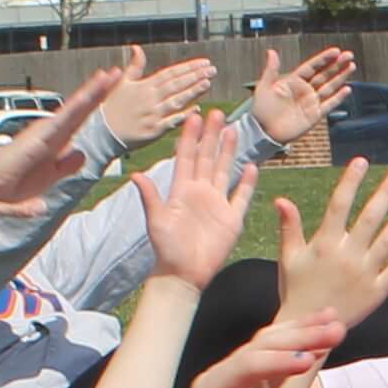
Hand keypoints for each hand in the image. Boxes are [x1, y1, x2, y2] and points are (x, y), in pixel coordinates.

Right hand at [0, 69, 113, 216]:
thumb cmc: (13, 183)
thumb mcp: (50, 177)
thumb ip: (66, 166)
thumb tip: (80, 154)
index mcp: (56, 141)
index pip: (80, 120)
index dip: (97, 105)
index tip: (113, 92)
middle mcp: (51, 131)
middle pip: (80, 108)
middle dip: (99, 91)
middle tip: (117, 72)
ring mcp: (45, 131)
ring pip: (74, 108)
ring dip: (92, 91)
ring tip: (109, 75)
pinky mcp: (40, 136)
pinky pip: (62, 119)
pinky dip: (76, 106)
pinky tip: (89, 96)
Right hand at [99, 53, 216, 147]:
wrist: (103, 132)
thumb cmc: (113, 107)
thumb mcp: (122, 83)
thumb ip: (134, 66)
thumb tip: (137, 48)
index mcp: (144, 86)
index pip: (170, 73)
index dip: (188, 67)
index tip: (204, 62)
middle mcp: (150, 98)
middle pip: (176, 84)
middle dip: (195, 76)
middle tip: (212, 69)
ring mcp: (153, 114)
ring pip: (176, 101)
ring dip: (193, 92)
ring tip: (208, 83)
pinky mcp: (154, 131)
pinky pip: (172, 122)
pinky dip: (185, 115)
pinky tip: (198, 109)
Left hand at [136, 106, 255, 287]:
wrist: (183, 274)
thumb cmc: (166, 248)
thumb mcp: (155, 220)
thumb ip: (150, 196)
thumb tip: (135, 175)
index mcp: (181, 190)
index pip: (186, 157)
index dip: (190, 137)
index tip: (194, 116)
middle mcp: (200, 192)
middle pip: (207, 158)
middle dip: (211, 136)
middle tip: (217, 113)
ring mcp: (217, 204)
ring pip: (224, 170)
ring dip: (228, 151)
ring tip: (233, 130)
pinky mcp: (232, 219)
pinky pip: (241, 196)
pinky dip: (247, 182)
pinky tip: (251, 167)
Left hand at [246, 46, 356, 142]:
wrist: (263, 132)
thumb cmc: (261, 110)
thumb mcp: (264, 87)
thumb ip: (271, 70)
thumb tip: (272, 51)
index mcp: (293, 81)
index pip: (312, 67)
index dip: (324, 59)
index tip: (336, 51)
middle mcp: (305, 90)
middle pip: (324, 74)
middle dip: (337, 65)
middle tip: (349, 55)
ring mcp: (311, 102)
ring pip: (330, 87)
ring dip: (341, 77)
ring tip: (352, 66)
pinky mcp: (315, 115)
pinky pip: (329, 105)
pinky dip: (338, 97)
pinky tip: (347, 89)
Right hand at [273, 157, 387, 330]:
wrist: (309, 327)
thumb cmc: (297, 289)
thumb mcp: (289, 257)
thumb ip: (290, 227)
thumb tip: (282, 199)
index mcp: (325, 244)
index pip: (340, 204)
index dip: (351, 181)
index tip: (361, 161)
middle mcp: (347, 255)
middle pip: (370, 217)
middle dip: (386, 193)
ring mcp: (365, 273)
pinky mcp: (378, 291)